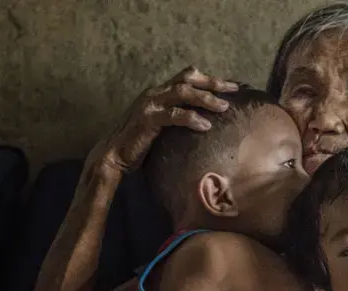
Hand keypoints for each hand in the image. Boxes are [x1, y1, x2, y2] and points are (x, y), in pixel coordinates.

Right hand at [84, 66, 237, 178]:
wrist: (114, 155)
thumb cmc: (140, 143)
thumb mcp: (162, 126)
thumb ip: (177, 118)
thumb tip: (205, 122)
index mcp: (159, 93)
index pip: (187, 78)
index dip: (209, 80)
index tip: (230, 86)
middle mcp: (154, 93)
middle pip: (188, 80)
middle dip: (212, 83)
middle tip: (233, 90)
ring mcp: (150, 105)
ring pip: (182, 93)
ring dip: (205, 98)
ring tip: (223, 107)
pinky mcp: (147, 120)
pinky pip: (173, 115)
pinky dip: (191, 118)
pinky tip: (205, 125)